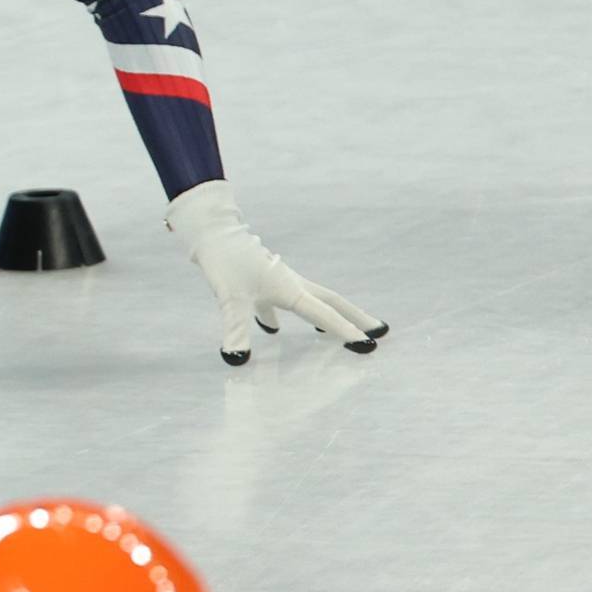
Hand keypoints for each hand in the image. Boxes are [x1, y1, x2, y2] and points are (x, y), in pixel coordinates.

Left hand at [165, 180, 383, 365]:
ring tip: (334, 333)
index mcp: (291, 289)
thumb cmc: (225, 262)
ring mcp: (277, 282)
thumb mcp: (230, 298)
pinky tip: (271, 329)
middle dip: (354, 316)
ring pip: (311, 301)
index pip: (324, 315)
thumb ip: (236, 329)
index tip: (367, 344)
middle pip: (331, 302)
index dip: (345, 330)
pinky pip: (280, 303)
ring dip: (326, 316)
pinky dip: (280, 316)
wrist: (213, 233)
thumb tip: (237, 358)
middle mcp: (291, 284)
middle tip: (378, 330)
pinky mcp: (260, 282)